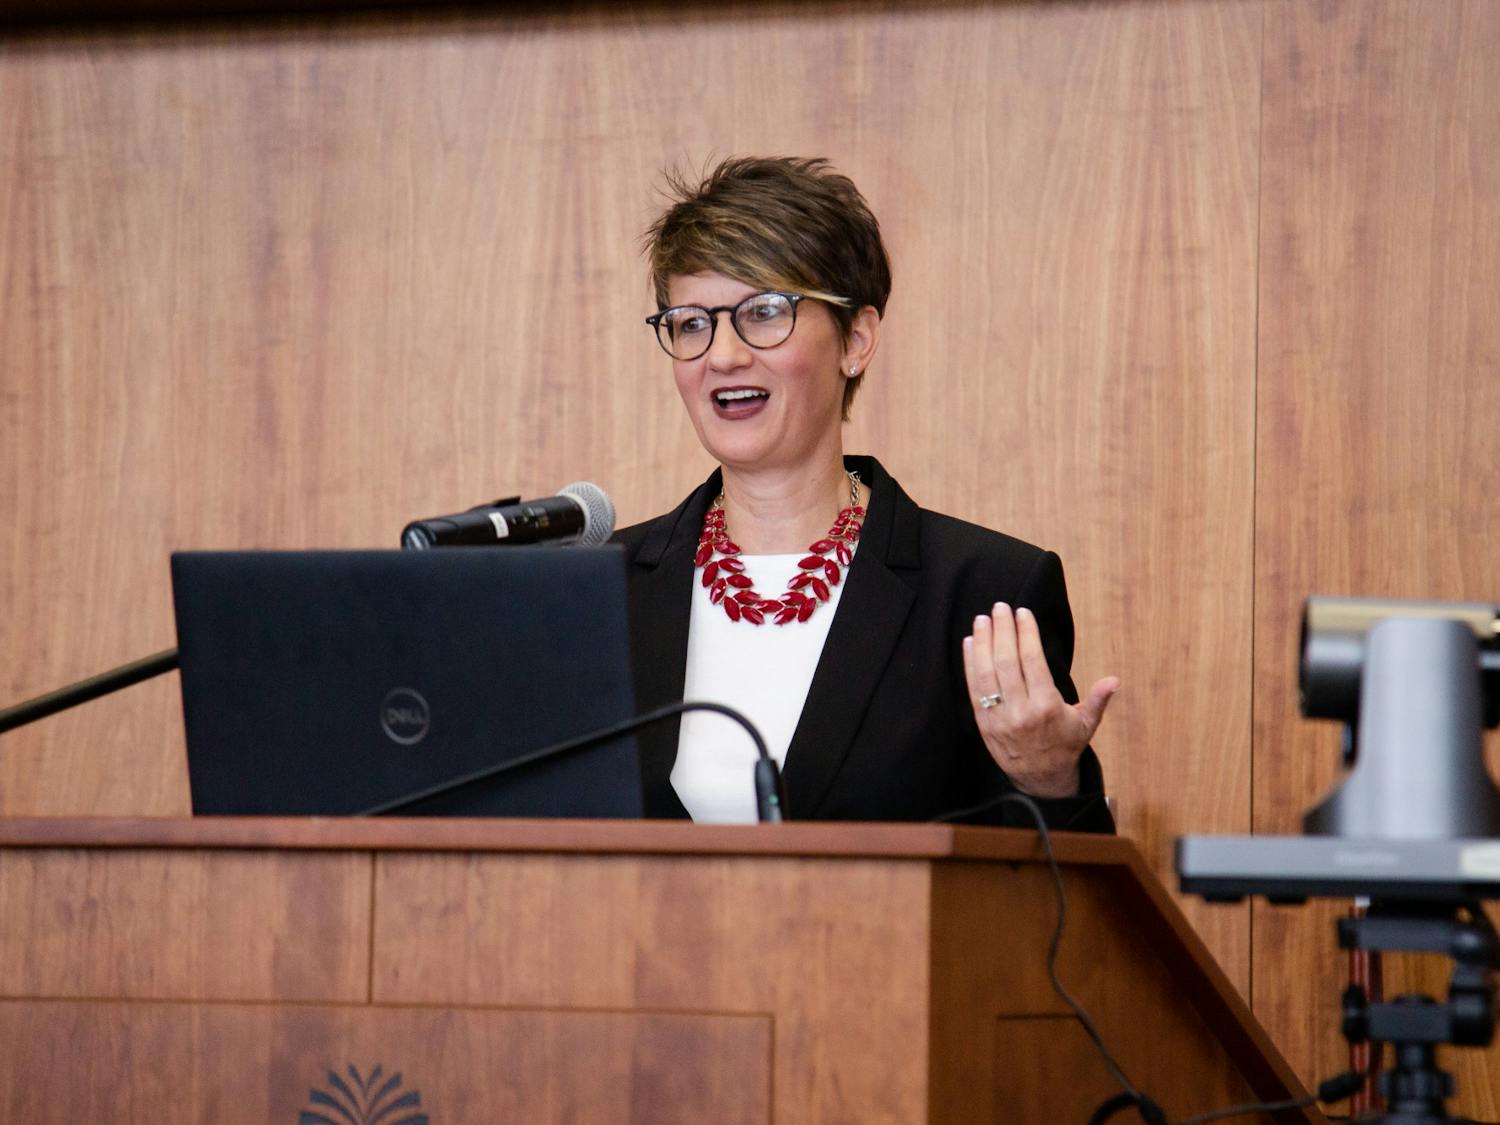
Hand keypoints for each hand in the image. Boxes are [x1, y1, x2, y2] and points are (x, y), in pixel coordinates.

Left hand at [961, 602, 1118, 797]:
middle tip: (999, 607)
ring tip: (982, 619)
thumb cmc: (1065, 745)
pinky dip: (969, 664)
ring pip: (986, 674)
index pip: (1032, 661)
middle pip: (1006, 663)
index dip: (1025, 634)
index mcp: (1046, 707)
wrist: (1040, 778)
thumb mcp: (1086, 724)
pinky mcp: (983, 722)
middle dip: (1001, 631)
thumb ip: (1098, 700)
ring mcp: (998, 717)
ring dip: (982, 643)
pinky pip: (973, 689)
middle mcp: (1020, 711)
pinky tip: (970, 643)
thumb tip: (1115, 680)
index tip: (1022, 613)